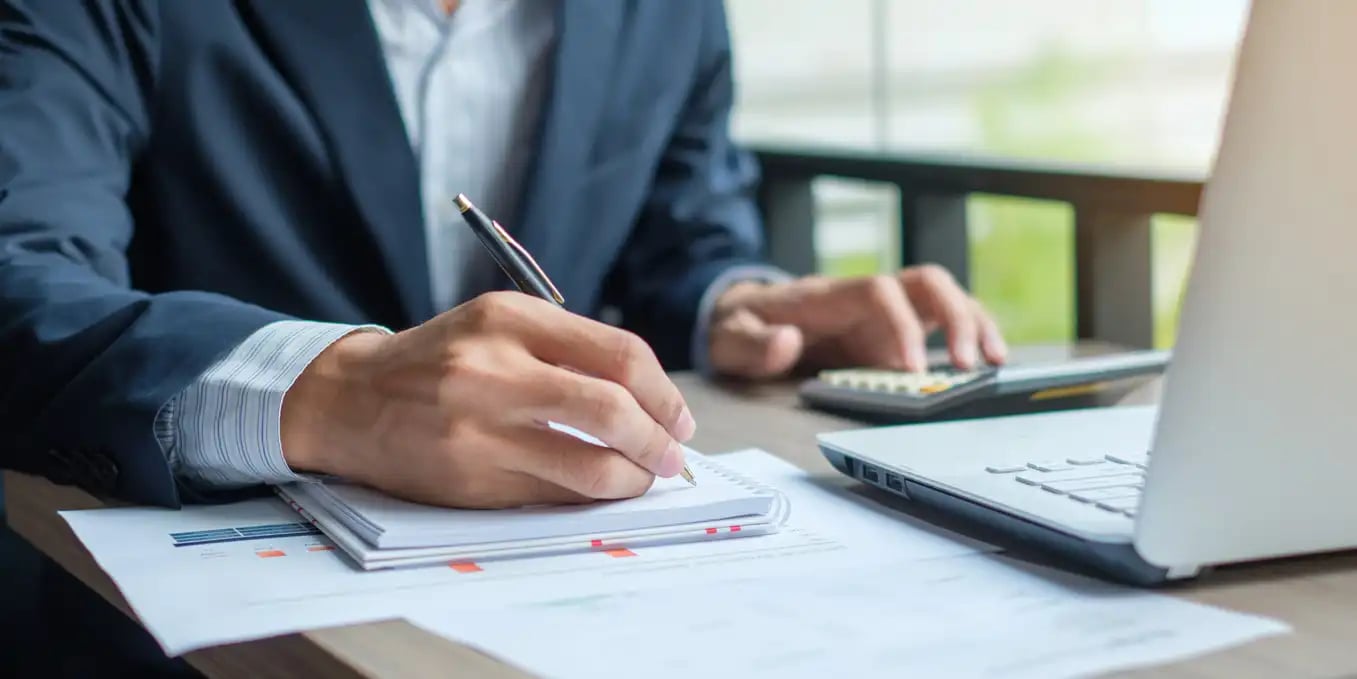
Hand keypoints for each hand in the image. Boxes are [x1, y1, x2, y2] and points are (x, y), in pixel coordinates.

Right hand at [280, 292, 695, 507]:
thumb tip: (651, 401)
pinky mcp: (470, 477)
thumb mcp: (497, 327)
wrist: (350, 399)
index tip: (679, 417)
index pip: (618, 354)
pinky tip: (601, 489)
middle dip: (659, 439)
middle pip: (612, 408)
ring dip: (633, 477)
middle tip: (673, 455)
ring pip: (589, 465)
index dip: (664, 392)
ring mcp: (480, 428)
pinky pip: (553, 494)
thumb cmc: (440, 361)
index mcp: (509, 318)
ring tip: (643, 476)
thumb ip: (567, 349)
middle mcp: (494, 369)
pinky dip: (590, 495)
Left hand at [708, 265, 1007, 378]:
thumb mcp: (730, 337)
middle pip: (928, 283)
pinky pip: (944, 323)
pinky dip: (971, 338)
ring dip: (975, 325)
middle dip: (955, 318)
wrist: (746, 315)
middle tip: (969, 365)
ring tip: (994, 365)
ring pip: (947, 297)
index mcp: (831, 295)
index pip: (879, 293)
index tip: (912, 369)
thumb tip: (788, 343)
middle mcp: (869, 295)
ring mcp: (888, 310)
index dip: (901, 325)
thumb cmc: (742, 325)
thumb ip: (753, 343)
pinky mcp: (898, 330)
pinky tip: (987, 368)